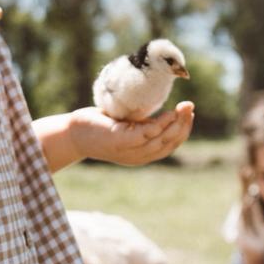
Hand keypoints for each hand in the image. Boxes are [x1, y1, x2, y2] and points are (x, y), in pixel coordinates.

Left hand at [68, 100, 193, 166]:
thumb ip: (143, 124)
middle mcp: (137, 157)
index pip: (169, 146)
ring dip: (176, 124)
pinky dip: (160, 125)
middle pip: (169, 144)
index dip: (183, 132)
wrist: (73, 133)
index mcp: (141, 155)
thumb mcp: (127, 126)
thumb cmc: (100, 127)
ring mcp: (128, 151)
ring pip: (161, 141)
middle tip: (190, 107)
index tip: (190, 114)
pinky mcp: (119, 142)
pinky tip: (169, 113)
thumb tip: (162, 111)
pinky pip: (146, 135)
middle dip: (184, 126)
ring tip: (184, 108)